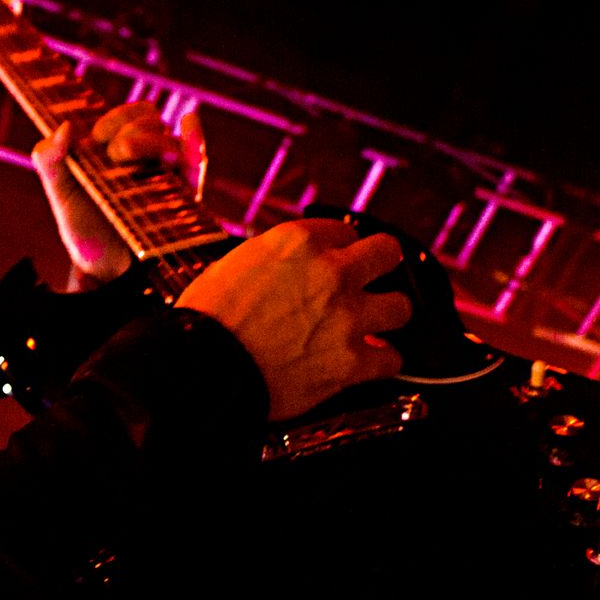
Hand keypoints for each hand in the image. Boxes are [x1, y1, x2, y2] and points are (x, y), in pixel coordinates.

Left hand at [31, 100, 207, 284]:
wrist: (104, 271)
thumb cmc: (83, 228)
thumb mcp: (59, 194)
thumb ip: (49, 159)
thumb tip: (67, 127)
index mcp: (117, 146)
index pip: (129, 113)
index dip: (115, 118)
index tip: (97, 138)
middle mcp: (145, 155)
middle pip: (150, 119)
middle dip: (130, 130)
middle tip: (114, 154)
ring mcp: (166, 174)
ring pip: (169, 140)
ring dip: (150, 142)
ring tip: (128, 163)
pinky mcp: (184, 196)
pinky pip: (196, 162)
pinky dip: (194, 141)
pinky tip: (188, 124)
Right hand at [176, 219, 411, 419]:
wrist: (199, 368)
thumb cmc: (204, 321)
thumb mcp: (232, 265)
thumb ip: (273, 261)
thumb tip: (287, 268)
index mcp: (298, 241)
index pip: (344, 231)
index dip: (339, 250)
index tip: (334, 263)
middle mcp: (331, 272)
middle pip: (388, 253)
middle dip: (379, 269)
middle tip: (367, 284)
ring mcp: (346, 317)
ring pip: (400, 307)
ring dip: (384, 318)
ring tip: (368, 329)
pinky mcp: (350, 362)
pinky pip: (391, 360)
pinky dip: (379, 364)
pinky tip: (367, 364)